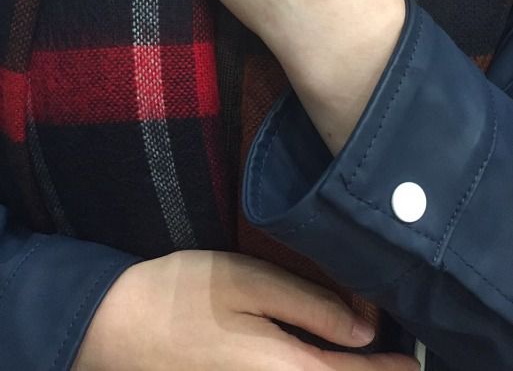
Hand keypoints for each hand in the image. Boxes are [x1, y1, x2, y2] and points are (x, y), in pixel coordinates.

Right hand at [72, 250, 417, 369]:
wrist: (114, 328)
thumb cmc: (182, 296)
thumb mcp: (249, 284)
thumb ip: (312, 307)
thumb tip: (368, 327)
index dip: (394, 368)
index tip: (414, 353)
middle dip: (368, 369)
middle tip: (385, 343)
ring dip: (340, 368)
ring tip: (355, 347)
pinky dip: (313, 370)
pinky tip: (316, 353)